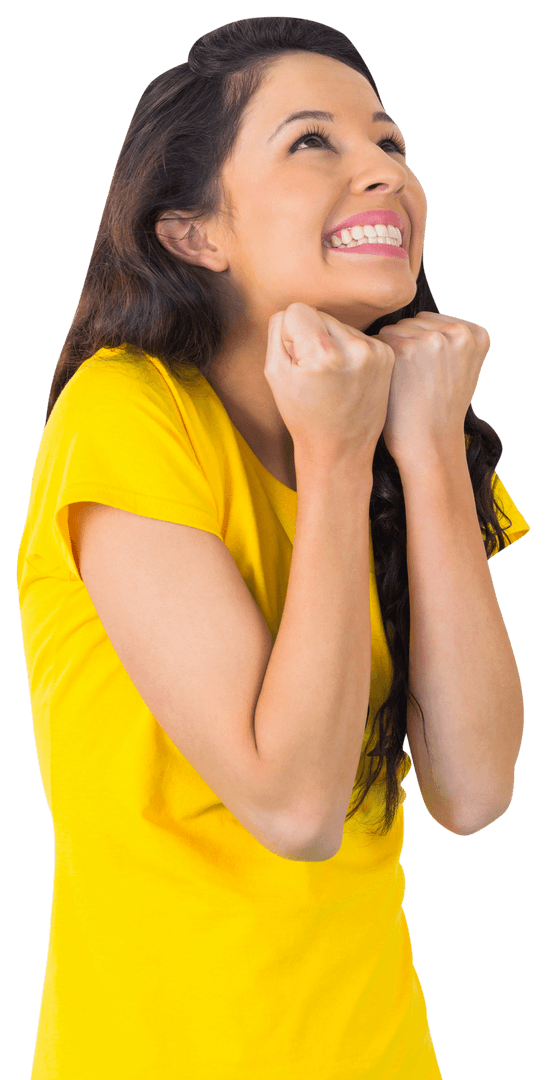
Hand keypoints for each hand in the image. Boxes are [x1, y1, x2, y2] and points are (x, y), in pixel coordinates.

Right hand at [264, 303, 394, 463]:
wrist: (341, 449)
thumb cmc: (303, 415)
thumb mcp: (274, 374)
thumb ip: (277, 332)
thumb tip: (293, 311)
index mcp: (323, 354)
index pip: (297, 309)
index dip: (289, 334)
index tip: (297, 362)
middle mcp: (354, 349)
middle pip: (319, 314)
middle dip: (311, 336)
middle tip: (315, 374)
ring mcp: (375, 351)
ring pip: (339, 324)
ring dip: (331, 343)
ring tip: (332, 378)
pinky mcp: (387, 355)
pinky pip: (357, 336)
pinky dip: (349, 351)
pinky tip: (348, 377)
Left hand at [376, 311, 490, 465]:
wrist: (428, 445)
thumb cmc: (437, 410)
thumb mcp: (459, 369)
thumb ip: (448, 340)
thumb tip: (418, 316)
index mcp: (477, 335)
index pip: (431, 322)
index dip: (422, 349)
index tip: (430, 376)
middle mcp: (459, 333)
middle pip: (413, 323)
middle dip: (407, 347)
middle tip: (416, 383)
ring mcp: (433, 339)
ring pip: (395, 330)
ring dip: (391, 353)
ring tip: (405, 384)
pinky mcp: (406, 349)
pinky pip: (379, 341)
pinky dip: (379, 361)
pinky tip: (390, 383)